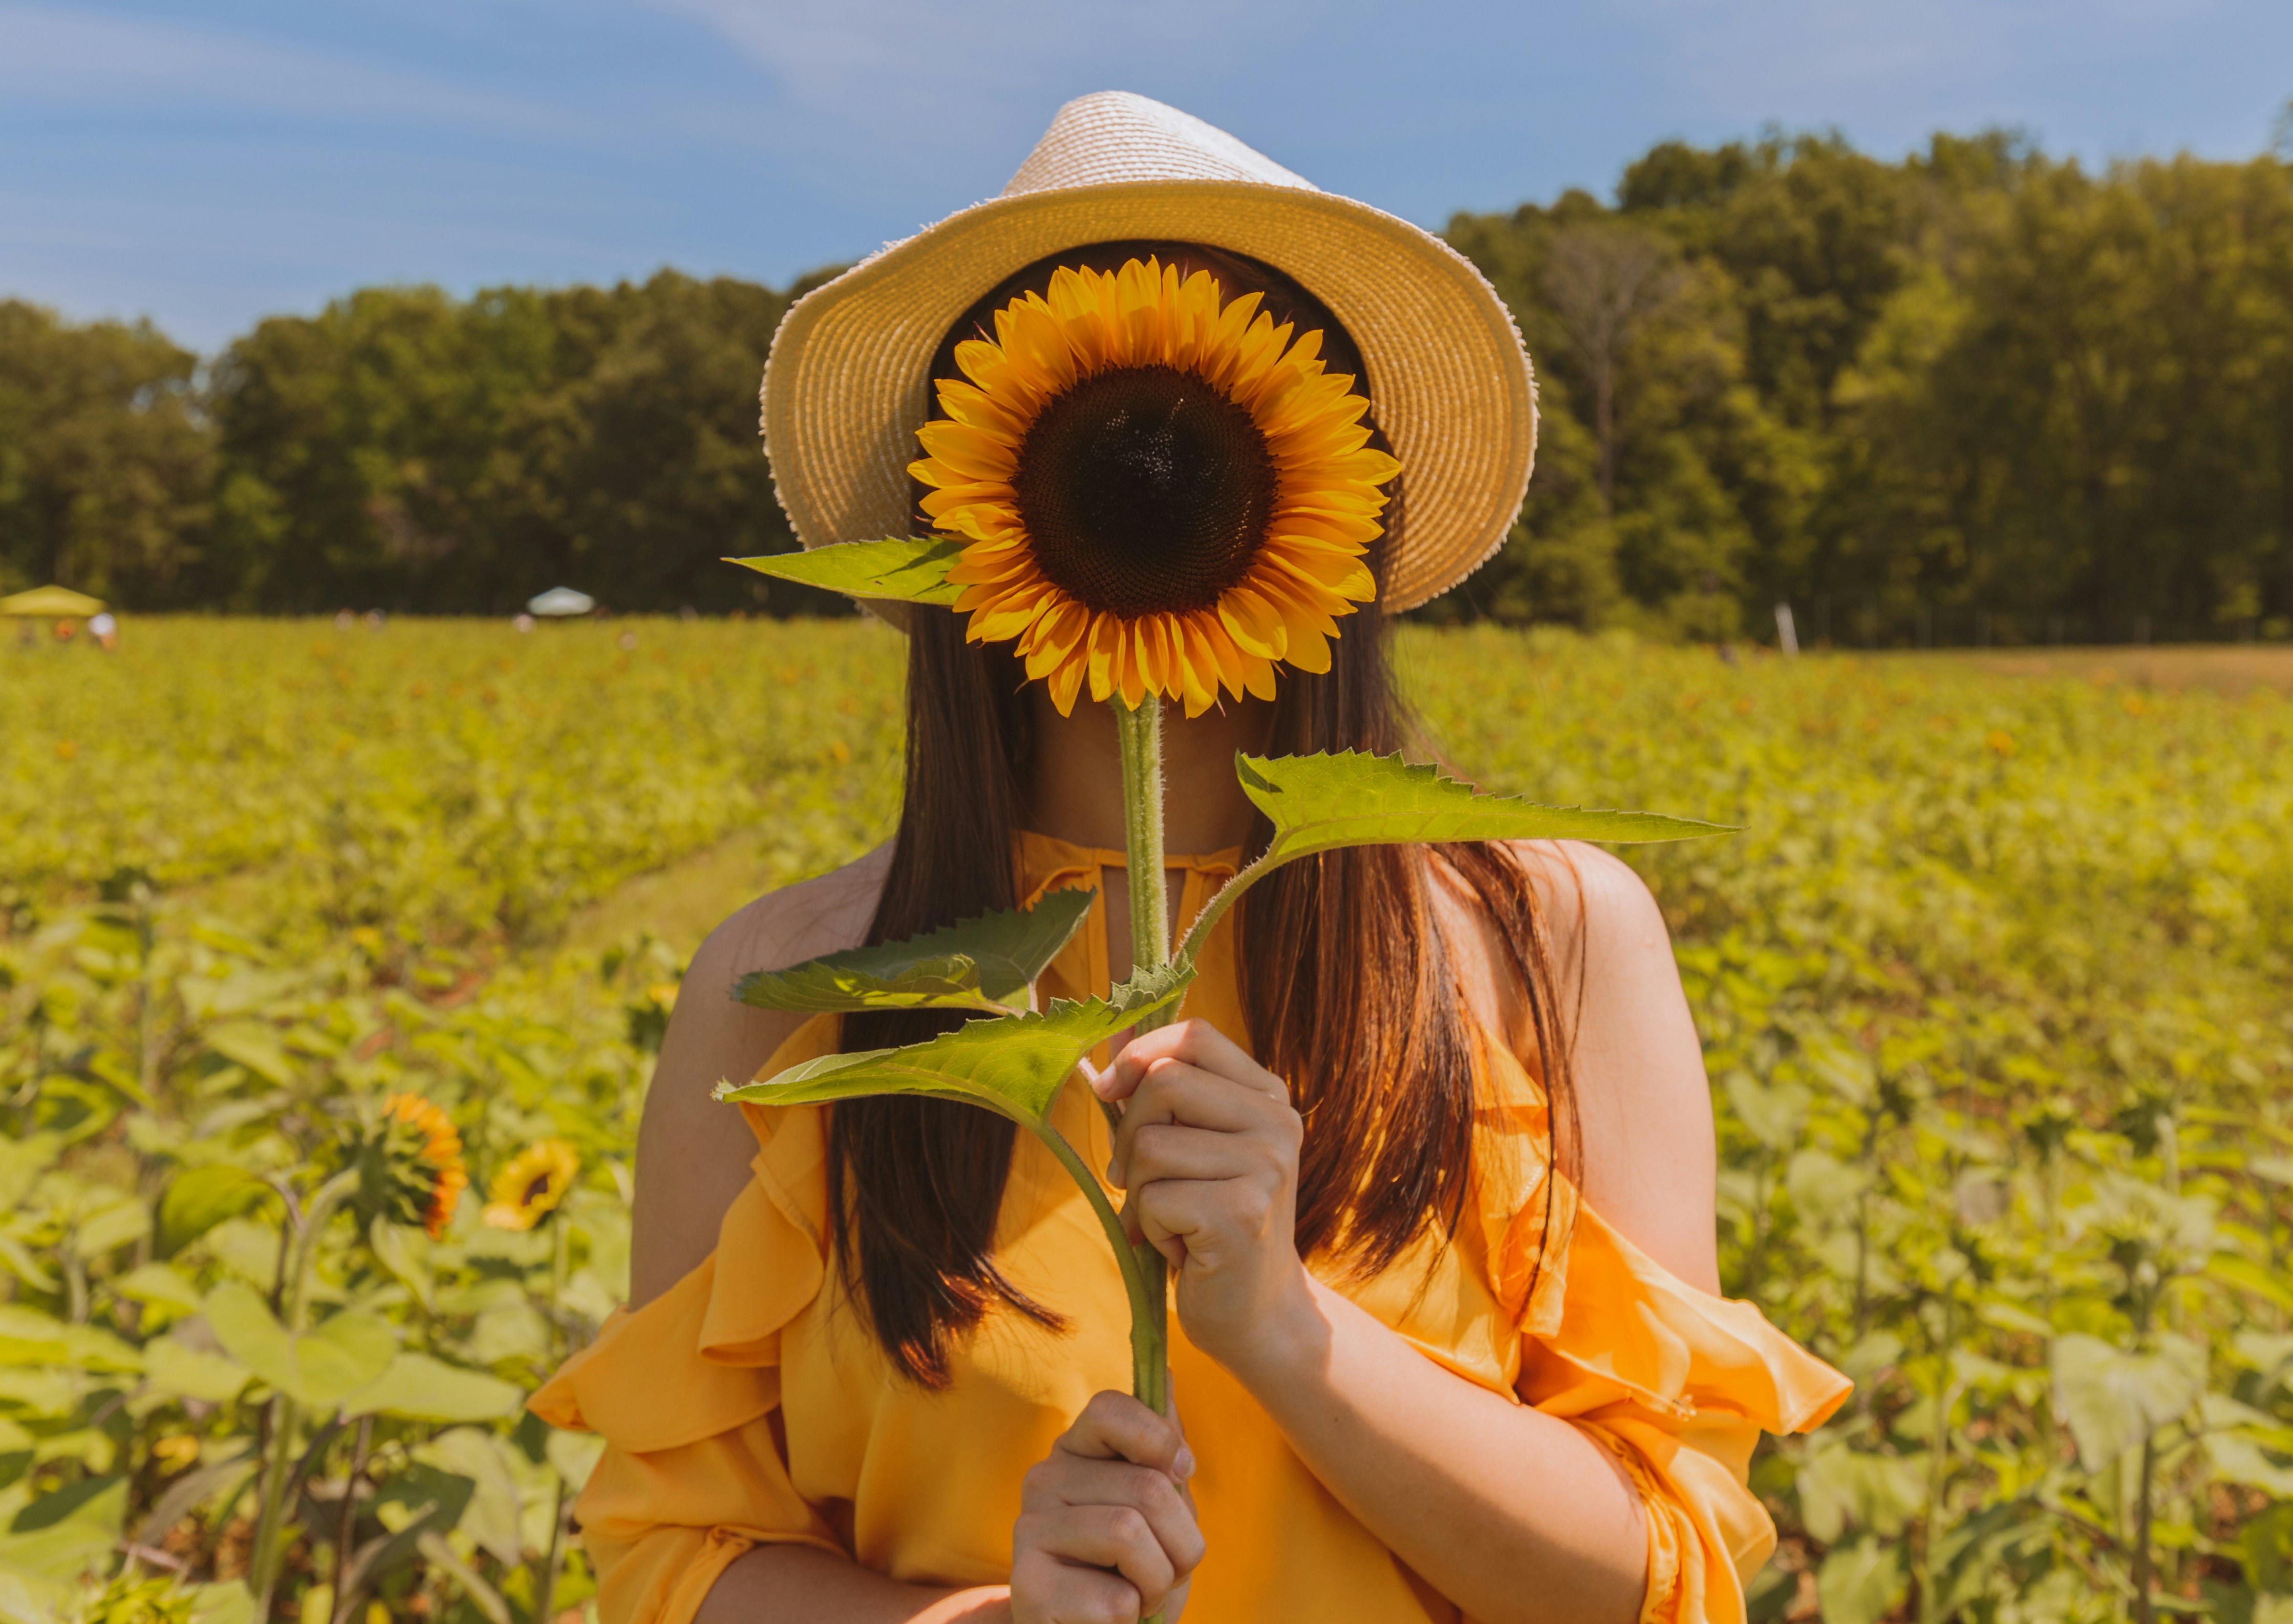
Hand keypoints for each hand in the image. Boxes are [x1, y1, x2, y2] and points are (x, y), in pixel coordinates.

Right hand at [1010, 1391, 1201, 1623]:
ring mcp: (1028, 1531)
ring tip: (1136, 1594)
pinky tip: (1108, 1620)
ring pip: (1130, 1536)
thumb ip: (1158, 1443)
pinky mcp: (1028, 1587)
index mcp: (1075, 1451)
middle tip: (1159, 1570)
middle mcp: (1043, 1480)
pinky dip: (1130, 1618)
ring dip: (1157, 1583)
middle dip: (1180, 1544)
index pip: (1111, 1408)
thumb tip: (1165, 1369)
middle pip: (1147, 1486)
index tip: (1179, 1474)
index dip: (1160, 1440)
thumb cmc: (1130, 1570)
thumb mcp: (1157, 1505)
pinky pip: (1115, 1599)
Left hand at [1089, 1019, 1312, 1370]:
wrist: (1256, 1312)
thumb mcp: (1192, 1147)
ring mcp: (1265, 1167)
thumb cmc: (1210, 1224)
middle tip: (1139, 1182)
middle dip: (1129, 1136)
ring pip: (1150, 1145)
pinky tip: (1182, 1249)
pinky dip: (1149, 1229)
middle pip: (1163, 1083)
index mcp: (1268, 1096)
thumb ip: (1161, 1093)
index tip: (1109, 1090)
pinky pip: (1152, 1199)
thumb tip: (1110, 1043)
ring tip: (1172, 1221)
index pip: (1194, 1037)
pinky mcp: (1241, 1213)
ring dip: (1140, 1193)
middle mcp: (1277, 1122)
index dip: (1139, 1054)